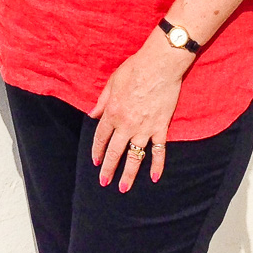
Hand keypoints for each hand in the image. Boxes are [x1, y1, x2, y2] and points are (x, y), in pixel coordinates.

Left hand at [89, 30, 190, 191]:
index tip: (95, 162)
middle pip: (115, 151)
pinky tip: (155, 177)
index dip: (97, 151)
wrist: (160, 65)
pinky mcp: (160, 127)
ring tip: (123, 188)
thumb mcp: (112, 82)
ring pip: (135, 156)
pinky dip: (158, 164)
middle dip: (108, 168)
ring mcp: (144, 128)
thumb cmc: (135, 68)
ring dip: (128, 174)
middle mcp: (126, 124)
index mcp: (113, 112)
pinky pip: (159, 150)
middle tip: (104, 182)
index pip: (101, 137)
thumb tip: (92, 115)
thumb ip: (102, 101)